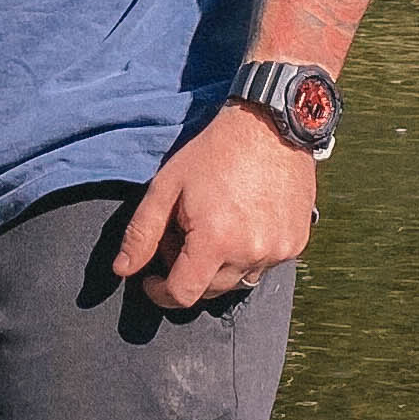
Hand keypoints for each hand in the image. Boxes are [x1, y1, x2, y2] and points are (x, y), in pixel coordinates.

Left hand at [111, 106, 314, 310]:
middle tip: (182, 232)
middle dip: (188, 272)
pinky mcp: (296, 242)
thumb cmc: (213, 152)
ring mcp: (279, 250)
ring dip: (219, 267)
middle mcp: (251, 253)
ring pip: (238, 281)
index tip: (151, 278)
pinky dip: (246, 255)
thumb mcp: (166, 186)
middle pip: (209, 291)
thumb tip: (122, 270)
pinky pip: (263, 265)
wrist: (270, 125)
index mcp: (216, 241)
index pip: (183, 294)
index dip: (160, 292)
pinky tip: (240, 222)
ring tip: (212, 226)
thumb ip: (141, 233)